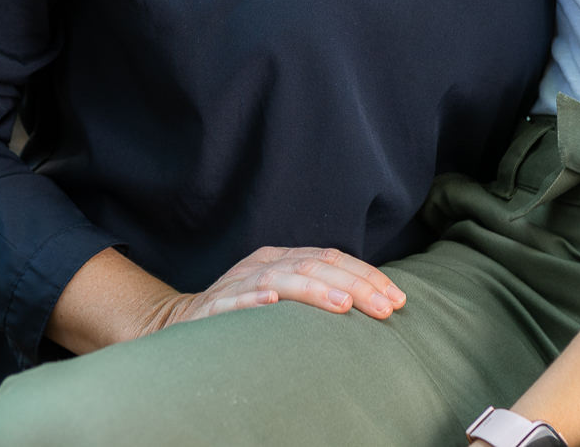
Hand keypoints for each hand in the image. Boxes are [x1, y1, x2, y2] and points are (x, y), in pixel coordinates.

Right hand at [146, 246, 407, 331]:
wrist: (181, 323)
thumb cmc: (242, 312)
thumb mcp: (281, 295)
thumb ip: (315, 291)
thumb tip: (369, 303)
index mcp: (281, 257)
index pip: (331, 258)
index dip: (366, 275)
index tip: (398, 298)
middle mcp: (262, 264)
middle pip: (313, 266)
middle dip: (355, 286)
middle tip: (386, 309)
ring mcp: (237, 284)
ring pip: (281, 279)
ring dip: (315, 291)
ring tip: (345, 307)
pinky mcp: (213, 307)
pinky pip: (235, 301)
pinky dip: (255, 300)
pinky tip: (273, 303)